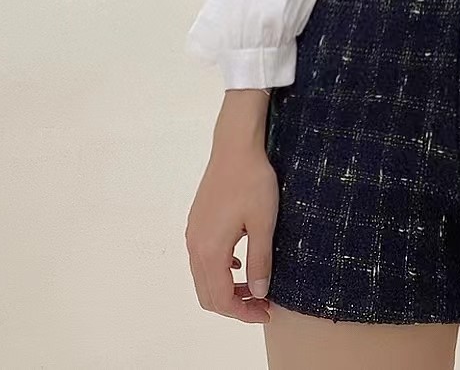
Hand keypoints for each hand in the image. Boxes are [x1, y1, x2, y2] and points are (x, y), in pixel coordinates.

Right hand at [185, 134, 278, 322]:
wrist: (235, 147)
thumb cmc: (252, 181)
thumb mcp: (263, 223)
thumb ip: (260, 261)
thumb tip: (258, 293)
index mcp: (210, 250)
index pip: (221, 299)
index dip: (243, 312)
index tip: (266, 312)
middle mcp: (195, 245)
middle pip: (208, 294)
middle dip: (234, 305)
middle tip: (262, 304)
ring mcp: (194, 232)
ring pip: (204, 276)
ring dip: (227, 288)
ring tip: (254, 285)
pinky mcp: (197, 221)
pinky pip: (203, 258)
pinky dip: (220, 270)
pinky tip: (241, 262)